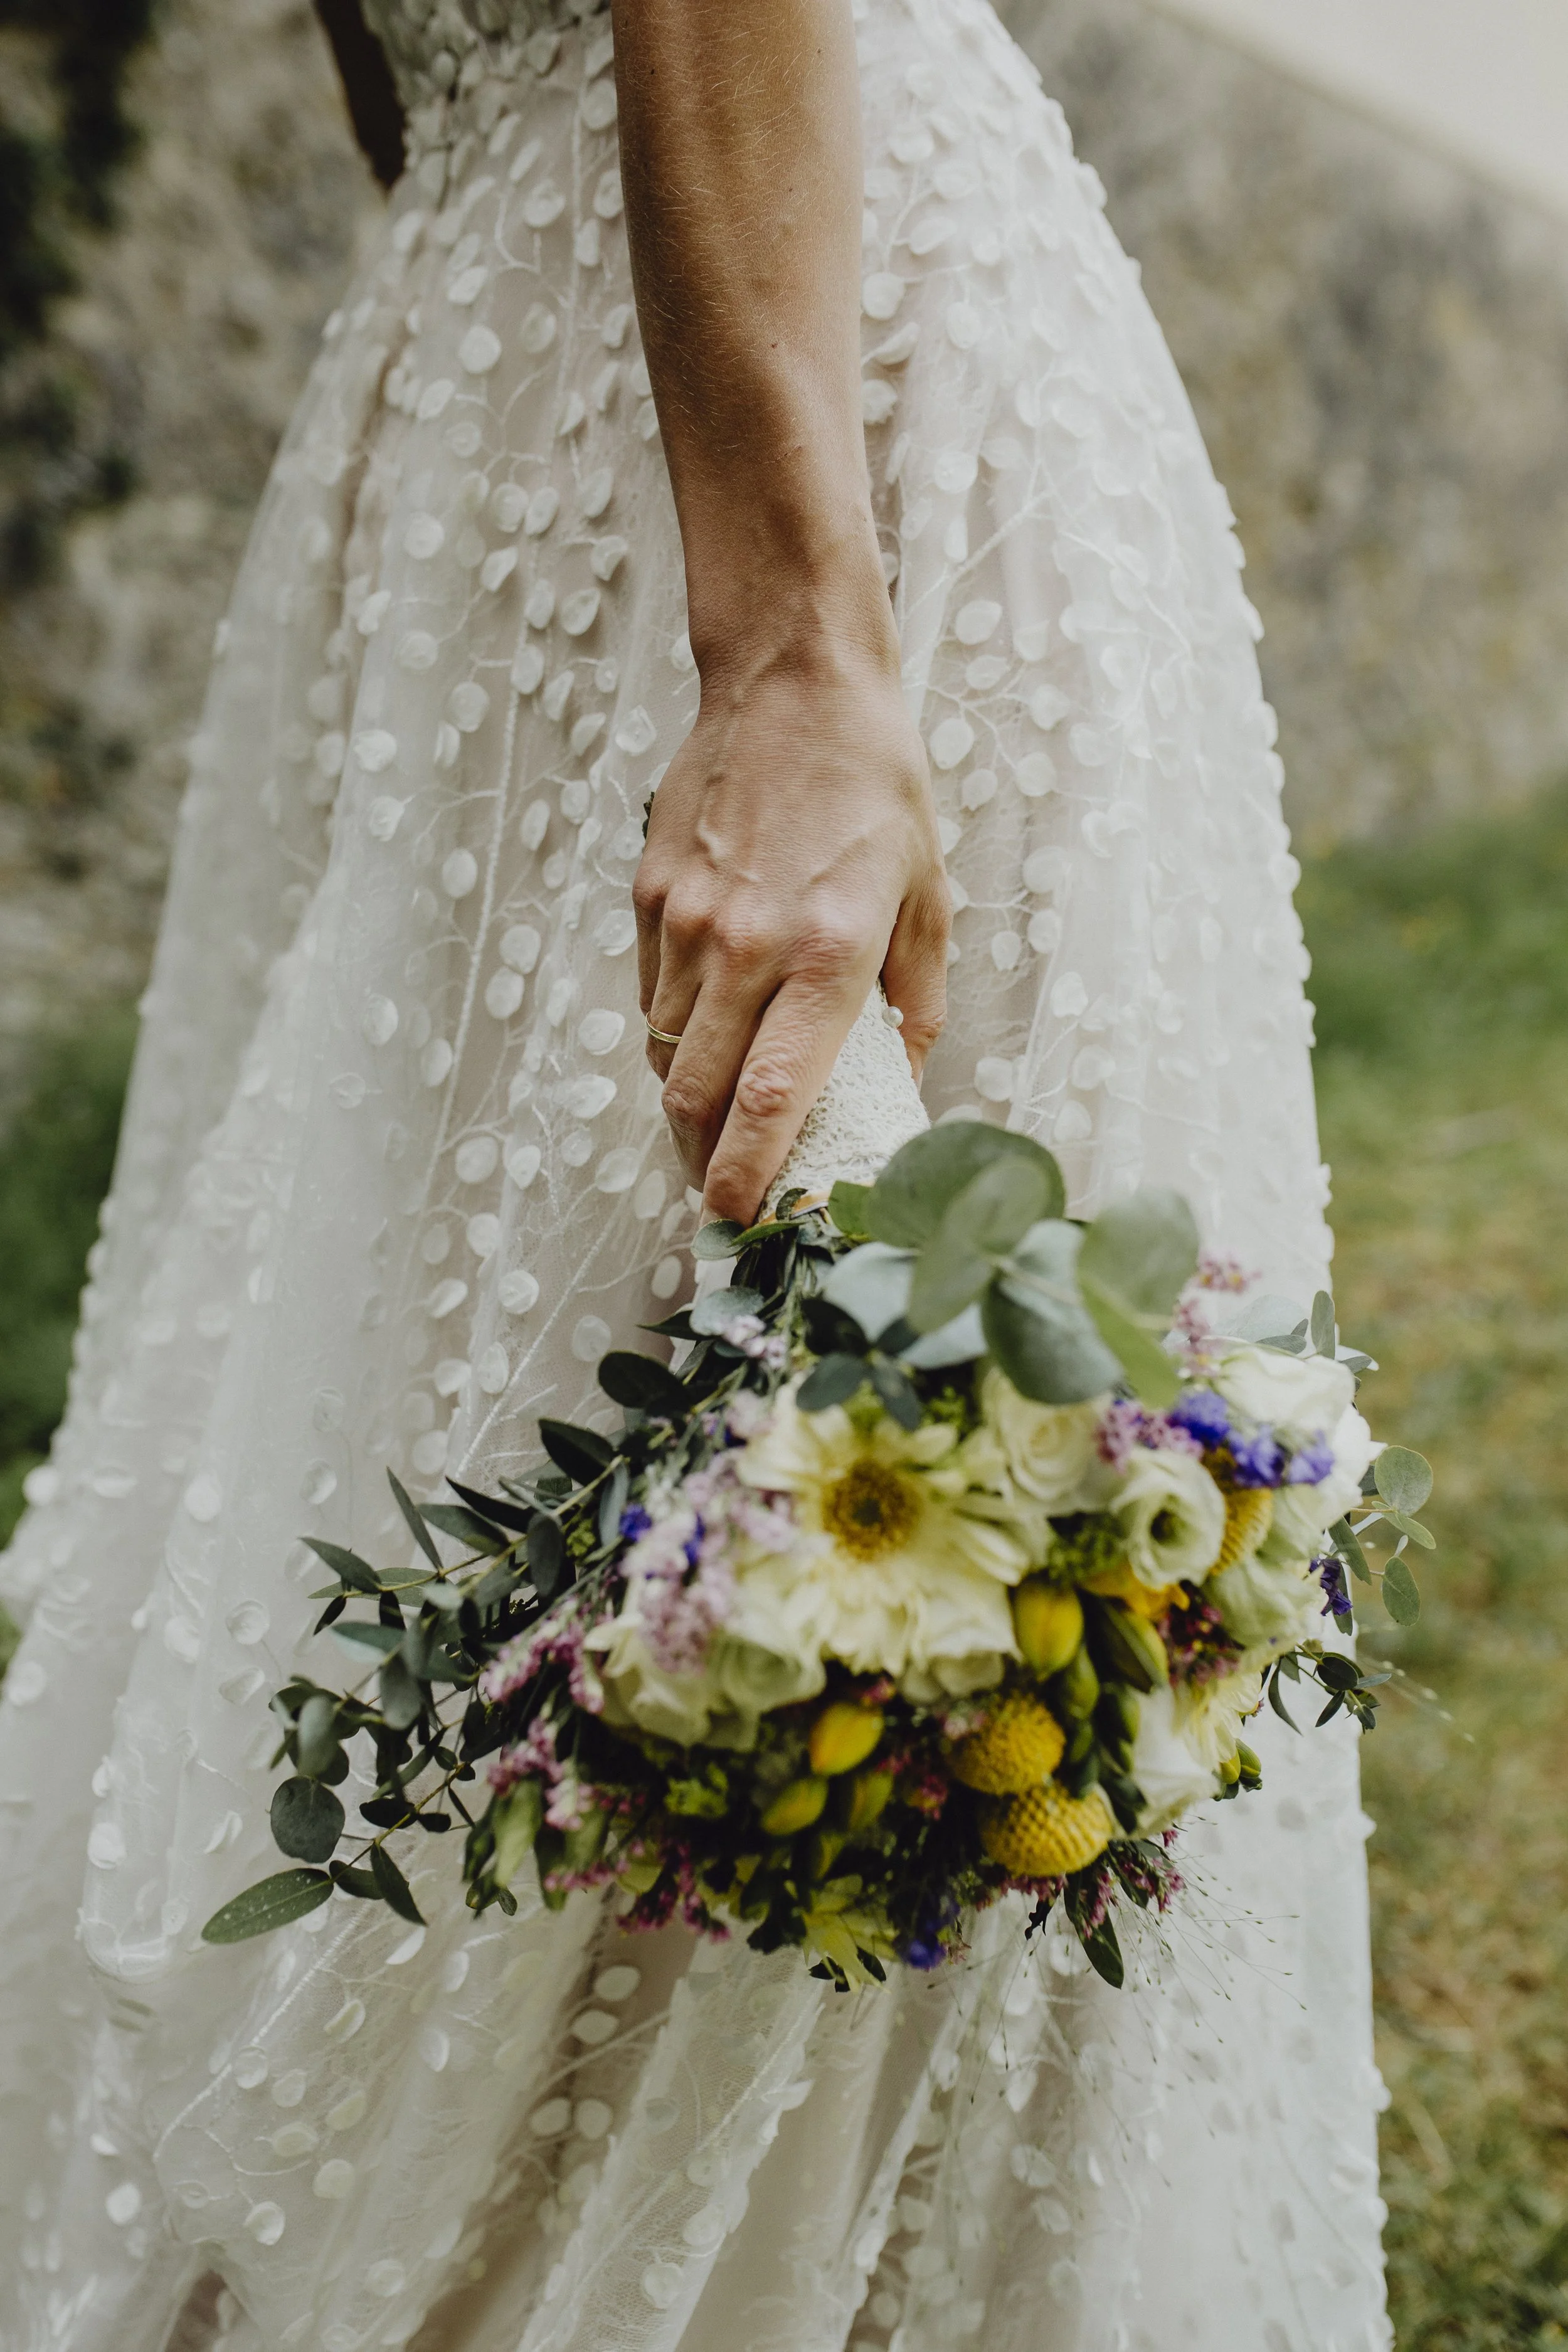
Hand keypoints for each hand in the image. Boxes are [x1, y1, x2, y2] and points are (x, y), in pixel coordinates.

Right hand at [634, 635, 950, 1223]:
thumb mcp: (928, 900)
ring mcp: (687, 920)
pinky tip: (707, 1022)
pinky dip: (673, 1029)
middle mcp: (747, 946)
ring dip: (688, 1097)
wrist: (794, 681)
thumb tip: (899, 1086)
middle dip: (703, 1161)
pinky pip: (651, 995)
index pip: (768, 1097)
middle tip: (722, 1189)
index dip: (746, 1173)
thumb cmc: (876, 789)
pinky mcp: (650, 894)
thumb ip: (915, 1007)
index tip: (739, 1218)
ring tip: (719, 1110)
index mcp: (829, 956)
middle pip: (695, 1097)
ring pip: (666, 1051)